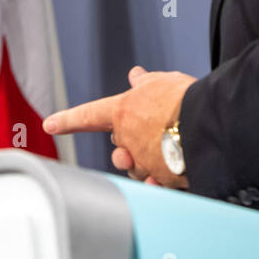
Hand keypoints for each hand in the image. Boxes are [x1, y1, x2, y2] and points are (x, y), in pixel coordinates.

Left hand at [43, 65, 195, 188]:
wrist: (209, 123)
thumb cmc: (186, 99)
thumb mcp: (163, 82)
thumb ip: (145, 83)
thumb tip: (136, 75)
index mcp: (123, 111)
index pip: (87, 116)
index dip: (67, 120)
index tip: (49, 125)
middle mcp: (127, 138)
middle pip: (118, 145)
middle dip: (128, 141)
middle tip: (149, 132)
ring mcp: (141, 160)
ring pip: (136, 166)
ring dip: (145, 160)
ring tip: (166, 149)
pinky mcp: (159, 179)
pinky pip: (154, 183)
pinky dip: (160, 181)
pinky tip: (169, 177)